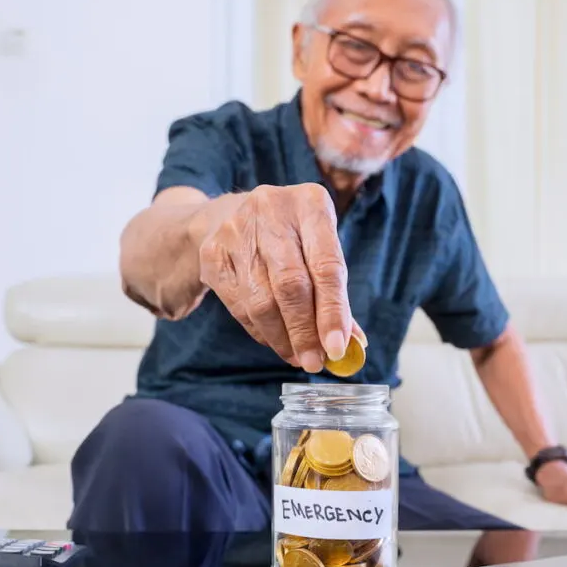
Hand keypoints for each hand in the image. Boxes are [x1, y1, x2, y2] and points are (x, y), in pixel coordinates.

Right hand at [196, 183, 362, 371]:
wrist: (229, 214)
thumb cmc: (290, 237)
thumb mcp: (319, 248)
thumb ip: (336, 293)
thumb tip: (353, 344)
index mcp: (310, 204)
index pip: (326, 267)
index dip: (333, 312)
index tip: (338, 348)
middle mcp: (271, 210)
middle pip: (291, 285)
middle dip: (305, 332)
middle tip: (314, 362)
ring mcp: (237, 230)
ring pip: (262, 300)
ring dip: (282, 337)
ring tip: (297, 356)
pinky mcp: (212, 253)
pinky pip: (239, 305)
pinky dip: (260, 331)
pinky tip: (274, 339)